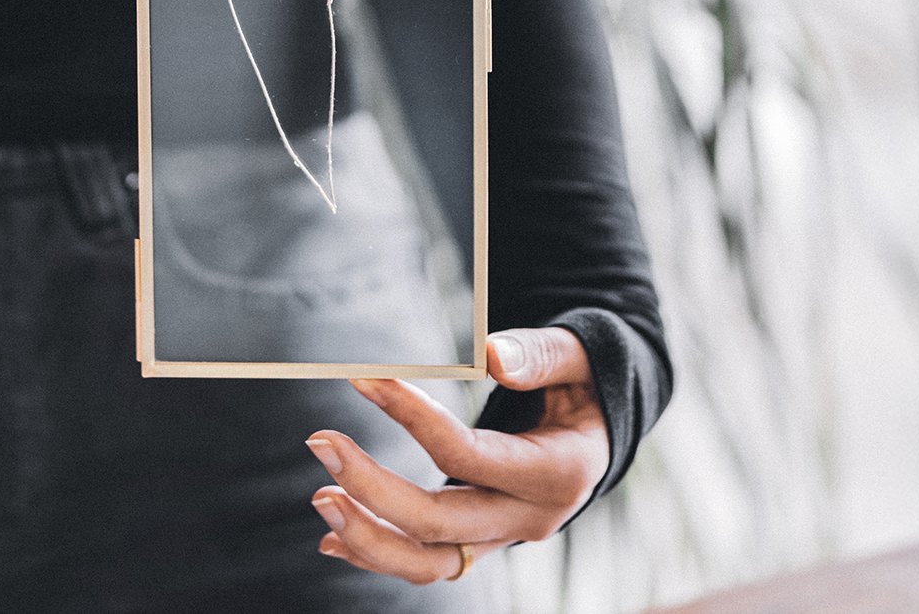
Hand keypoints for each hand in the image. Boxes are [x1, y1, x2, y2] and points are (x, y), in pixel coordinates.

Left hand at [303, 327, 609, 583]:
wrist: (598, 434)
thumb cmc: (581, 384)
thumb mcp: (575, 359)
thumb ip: (539, 355)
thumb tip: (490, 355)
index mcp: (555, 473)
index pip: (467, 454)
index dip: (411, 416)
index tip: (363, 378)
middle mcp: (530, 519)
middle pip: (439, 523)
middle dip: (373, 487)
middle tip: (320, 440)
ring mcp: (505, 539)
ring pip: (429, 563)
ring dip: (368, 537)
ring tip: (320, 497)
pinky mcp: (483, 543)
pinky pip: (428, 563)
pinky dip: (378, 555)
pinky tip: (333, 538)